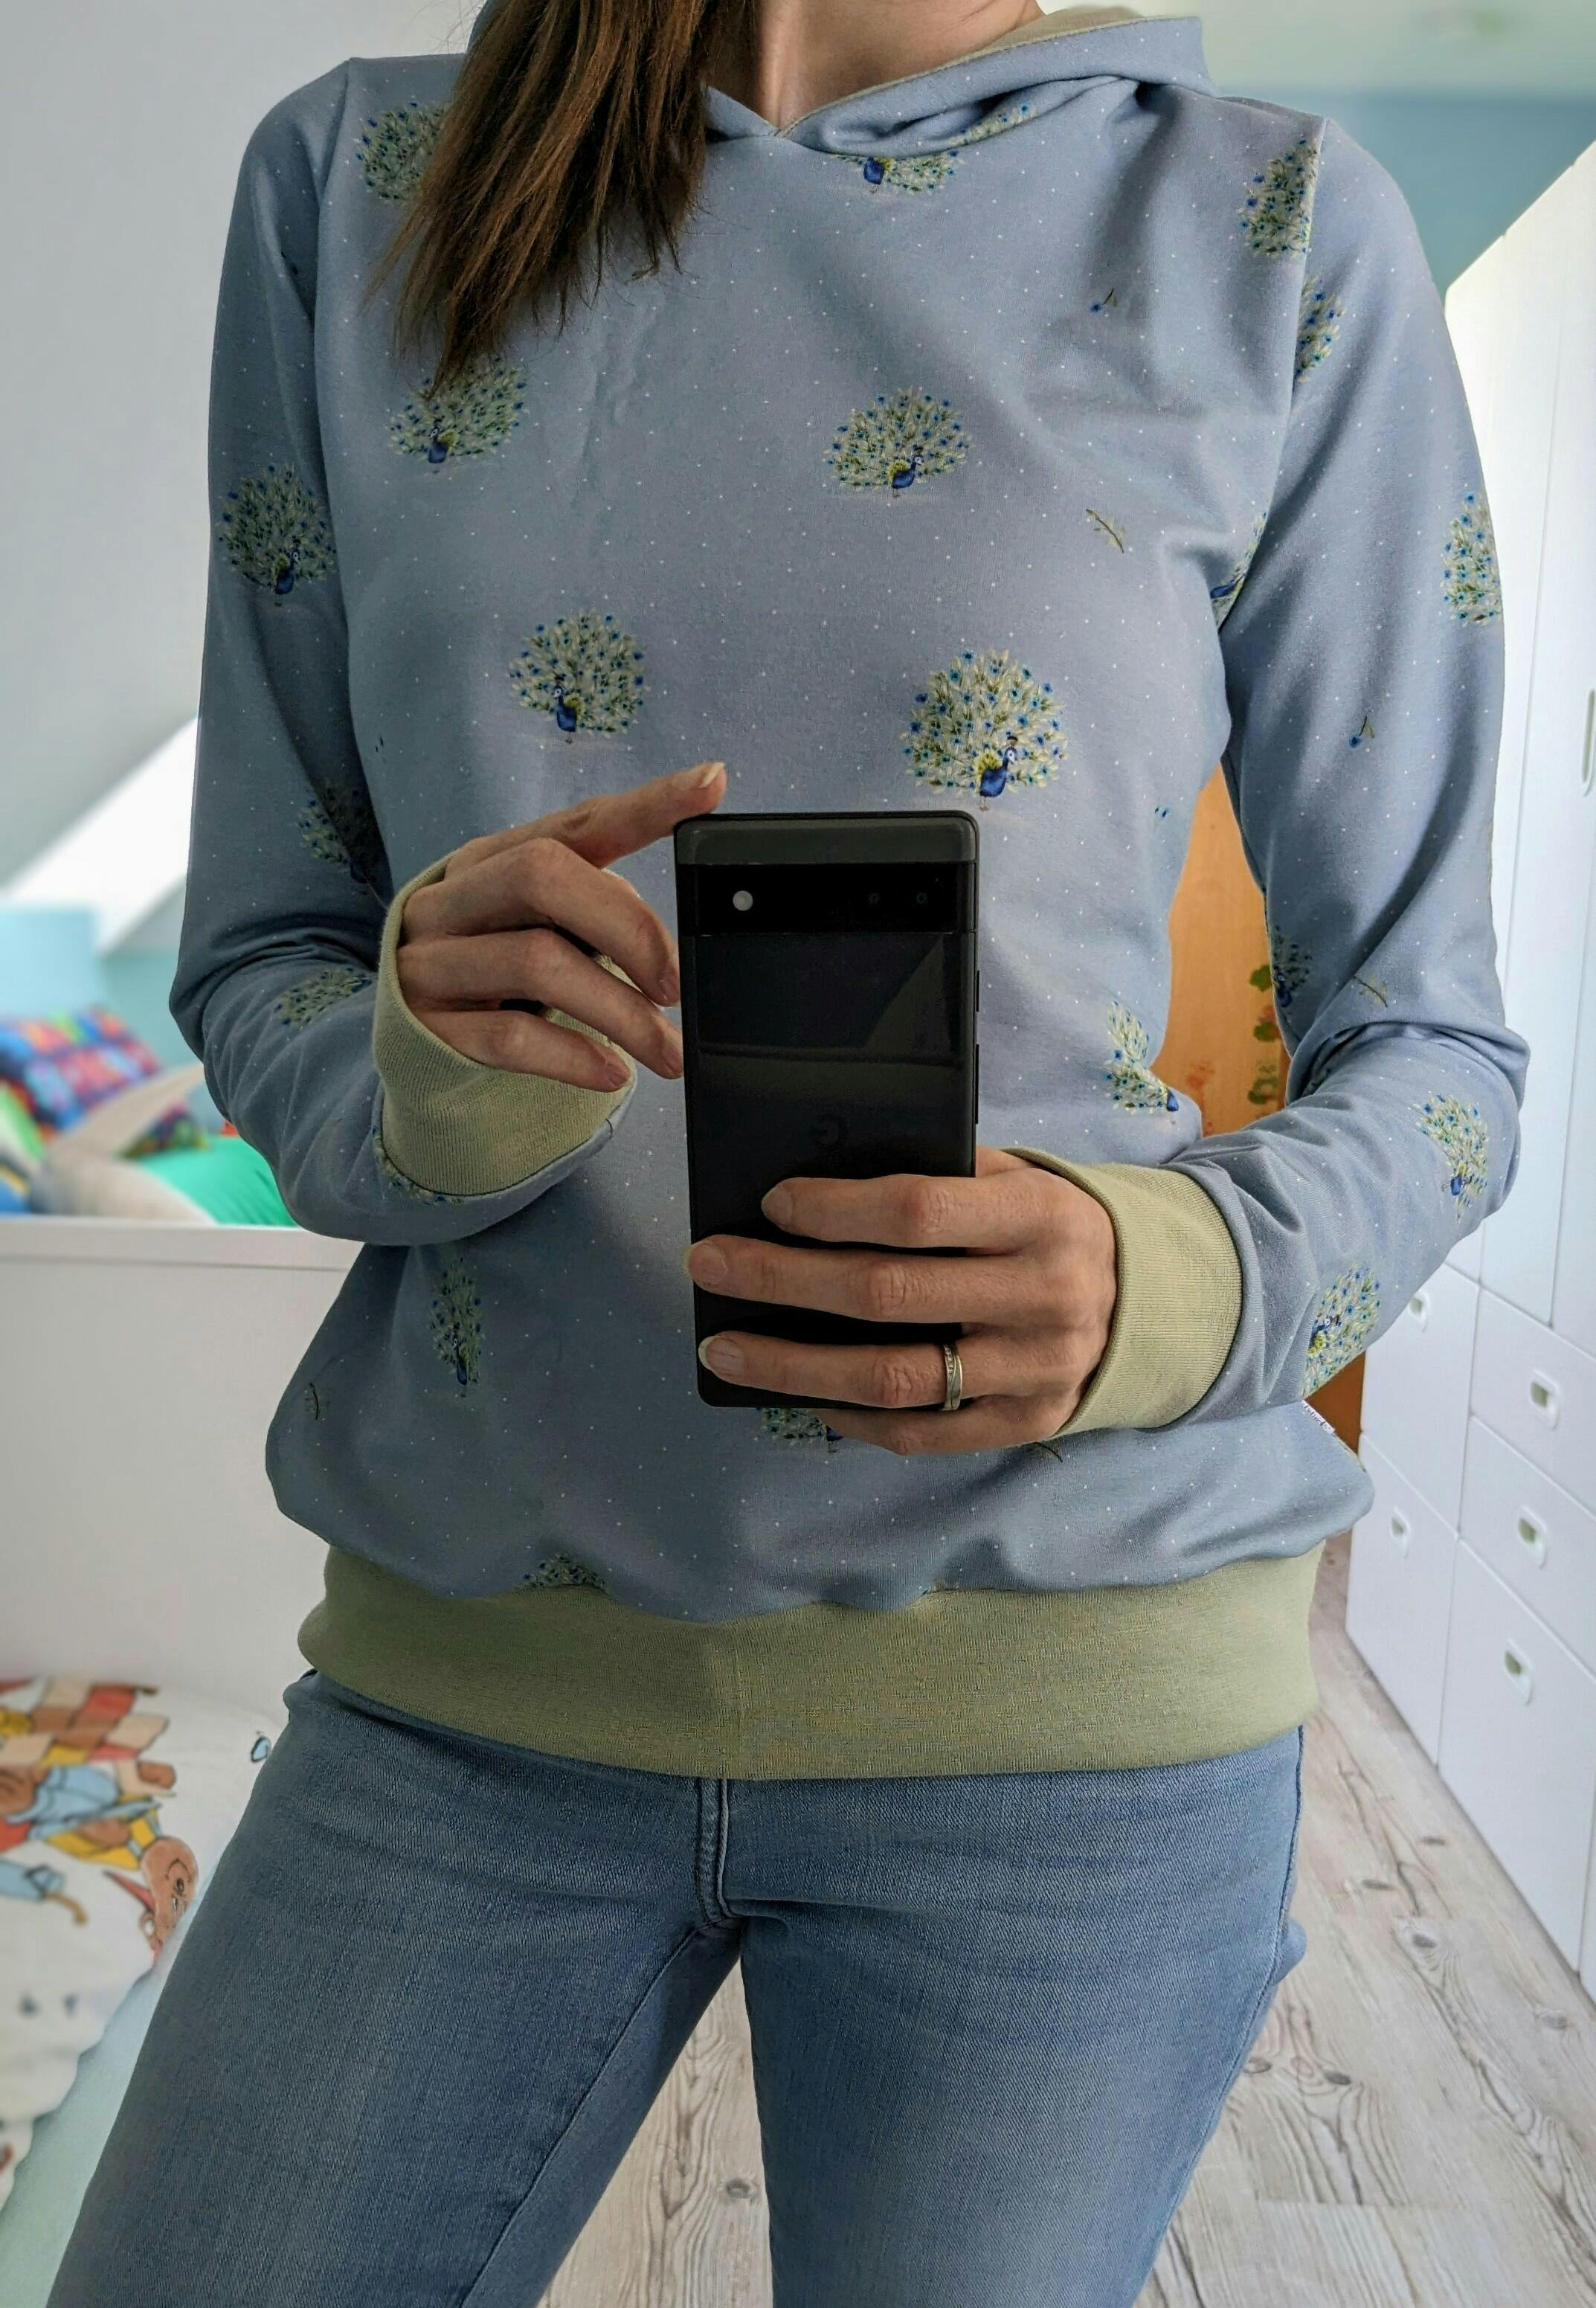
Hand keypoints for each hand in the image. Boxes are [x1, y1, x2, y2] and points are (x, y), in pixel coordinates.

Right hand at [396, 759, 726, 1088]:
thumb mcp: (538, 927)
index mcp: (490, 859)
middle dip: (628, 929)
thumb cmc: (496, 973)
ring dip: (620, 1012)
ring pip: (535, 963)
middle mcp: (451, 899)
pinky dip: (574, 1057)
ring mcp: (429, 962)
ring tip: (666, 1050)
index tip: (710, 786)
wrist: (410, 1042)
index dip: (645, 805)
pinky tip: (613, 1072)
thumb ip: (593, 911)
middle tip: (676, 985)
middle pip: (543, 877)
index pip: (575, 822)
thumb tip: (674, 946)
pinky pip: (511, 1037)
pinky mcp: (427, 1028)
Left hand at [684, 1147, 1118, 1453]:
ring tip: (725, 1350)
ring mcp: (1036, 1369)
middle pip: (889, 1294)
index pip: (917, 1210)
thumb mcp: (1013, 1180)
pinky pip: (919, 1432)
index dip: (834, 1208)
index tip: (771, 1204)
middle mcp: (1043, 1295)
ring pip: (894, 1377)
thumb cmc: (1044, 1227)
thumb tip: (810, 1191)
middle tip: (708, 1265)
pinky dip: (848, 1416)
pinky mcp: (1025, 1424)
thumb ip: (937, 1180)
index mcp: (1039, 1216)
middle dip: (783, 1279)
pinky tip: (798, 1393)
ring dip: (794, 1366)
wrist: (1146, 1298)